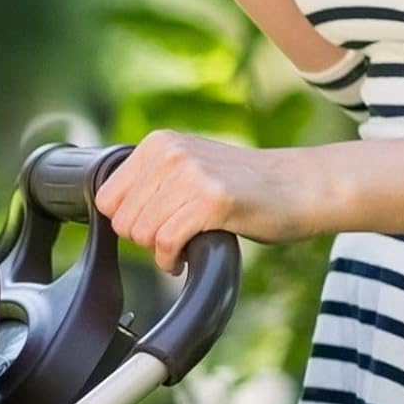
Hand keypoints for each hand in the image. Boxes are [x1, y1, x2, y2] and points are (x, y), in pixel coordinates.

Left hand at [94, 131, 321, 272]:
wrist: (297, 186)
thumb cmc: (242, 186)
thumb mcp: (189, 167)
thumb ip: (152, 180)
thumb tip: (109, 211)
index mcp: (159, 143)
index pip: (107, 199)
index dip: (129, 221)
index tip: (156, 224)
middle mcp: (171, 153)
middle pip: (123, 223)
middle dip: (146, 240)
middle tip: (175, 235)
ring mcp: (191, 175)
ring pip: (143, 235)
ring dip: (161, 252)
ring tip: (186, 242)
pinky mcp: (211, 201)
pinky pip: (166, 244)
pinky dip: (172, 261)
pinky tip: (188, 255)